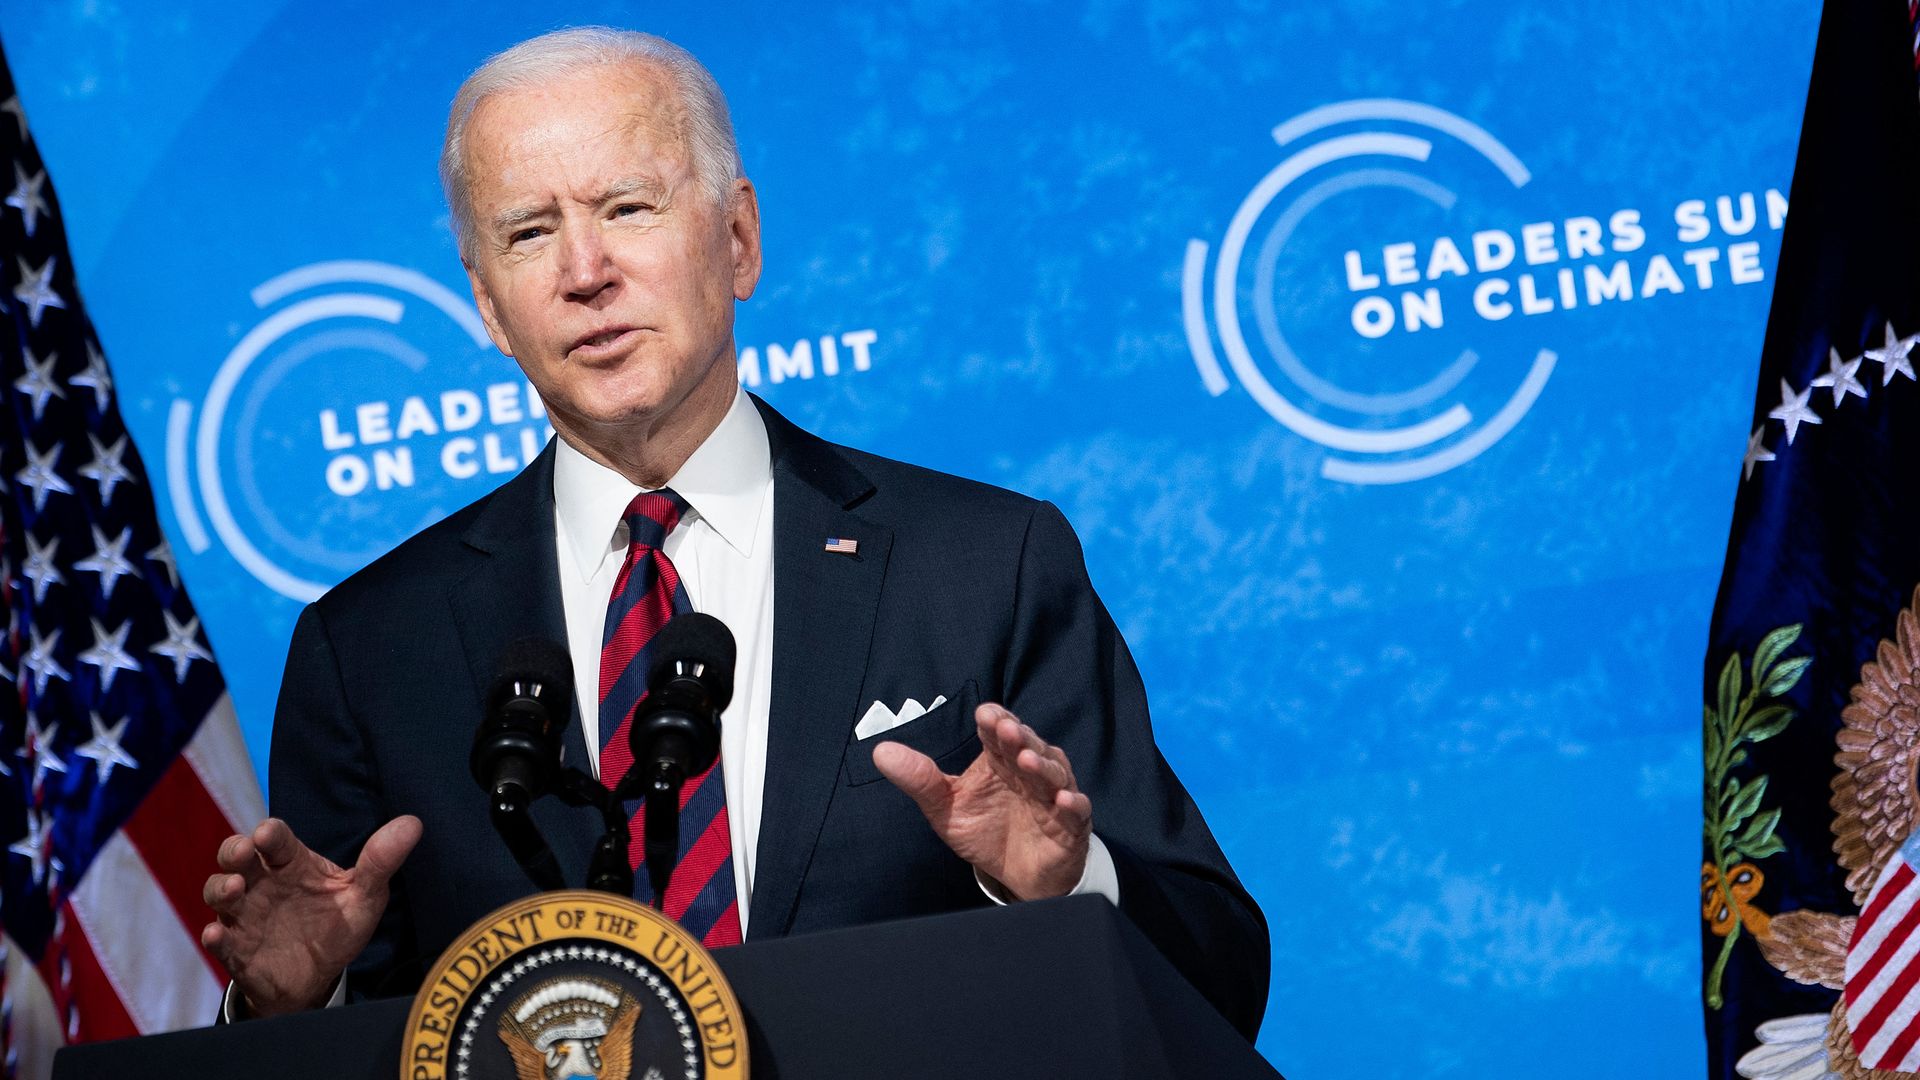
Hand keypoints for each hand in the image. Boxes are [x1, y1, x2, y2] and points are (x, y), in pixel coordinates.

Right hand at [201, 815, 421, 1016]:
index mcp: (293, 864)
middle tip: (243, 853)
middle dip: (234, 851)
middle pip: (237, 857)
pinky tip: (217, 934)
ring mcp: (244, 914)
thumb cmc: (337, 925)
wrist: (317, 977)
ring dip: (221, 888)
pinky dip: (215, 937)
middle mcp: (263, 883)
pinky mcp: (235, 948)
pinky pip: (218, 940)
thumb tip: (413, 824)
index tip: (270, 834)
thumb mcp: (365, 895)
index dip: (271, 834)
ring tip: (235, 890)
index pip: (277, 840)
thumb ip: (381, 862)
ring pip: (218, 892)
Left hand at [872, 702, 1090, 900]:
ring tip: (1026, 760)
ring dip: (1042, 765)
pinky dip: (1072, 803)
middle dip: (1018, 737)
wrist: (1016, 875)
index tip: (984, 714)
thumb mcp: (945, 807)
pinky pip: (1076, 810)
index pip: (998, 734)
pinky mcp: (1071, 824)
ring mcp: (1052, 795)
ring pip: (1053, 773)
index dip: (994, 722)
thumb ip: (919, 780)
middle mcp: (1029, 771)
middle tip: (1006, 729)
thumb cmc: (984, 831)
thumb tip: (881, 751)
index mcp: (1000, 760)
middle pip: (1028, 746)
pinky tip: (1063, 800)